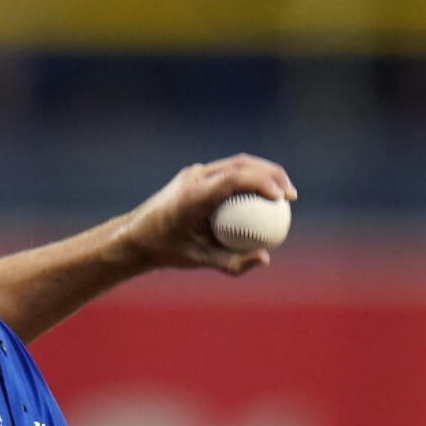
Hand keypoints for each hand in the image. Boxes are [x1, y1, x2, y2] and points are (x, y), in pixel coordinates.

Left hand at [122, 154, 297, 275]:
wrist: (134, 235)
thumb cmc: (166, 250)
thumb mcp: (199, 260)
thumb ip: (233, 262)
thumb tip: (266, 258)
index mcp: (193, 196)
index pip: (234, 179)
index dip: (263, 182)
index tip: (283, 197)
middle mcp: (193, 179)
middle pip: (241, 164)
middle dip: (272, 174)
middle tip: (291, 195)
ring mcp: (192, 173)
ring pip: (235, 163)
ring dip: (262, 173)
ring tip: (282, 192)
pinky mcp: (193, 175)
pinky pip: (226, 171)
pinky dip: (247, 178)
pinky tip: (261, 195)